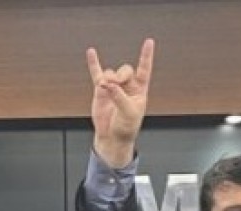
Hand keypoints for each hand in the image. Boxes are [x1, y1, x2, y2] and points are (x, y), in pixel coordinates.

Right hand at [87, 39, 153, 168]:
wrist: (112, 137)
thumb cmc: (126, 127)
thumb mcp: (128, 112)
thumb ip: (119, 96)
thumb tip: (108, 84)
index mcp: (139, 90)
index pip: (144, 70)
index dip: (146, 56)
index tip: (148, 42)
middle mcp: (127, 86)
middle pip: (125, 71)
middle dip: (120, 75)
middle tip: (114, 84)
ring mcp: (113, 88)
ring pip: (111, 74)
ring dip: (108, 80)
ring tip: (105, 89)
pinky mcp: (101, 91)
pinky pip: (97, 74)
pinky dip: (94, 63)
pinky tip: (91, 53)